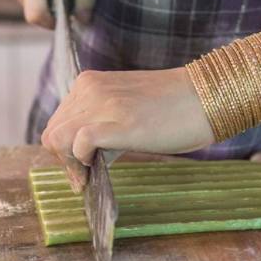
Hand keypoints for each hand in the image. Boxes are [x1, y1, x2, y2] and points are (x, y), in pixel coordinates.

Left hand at [41, 68, 215, 190]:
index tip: (81, 169)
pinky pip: (80, 143)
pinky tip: (101, 167)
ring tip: (92, 175)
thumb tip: (80, 158)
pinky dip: (83, 160)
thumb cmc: (172, 109)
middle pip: (53, 134)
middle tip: (85, 177)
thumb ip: (99, 125)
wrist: (208, 97)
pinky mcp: (120, 122)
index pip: (56, 123)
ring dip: (71, 163)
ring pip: (59, 139)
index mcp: (88, 83)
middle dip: (65, 161)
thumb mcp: (124, 109)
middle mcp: (90, 89)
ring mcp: (104, 104)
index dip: (64, 151)